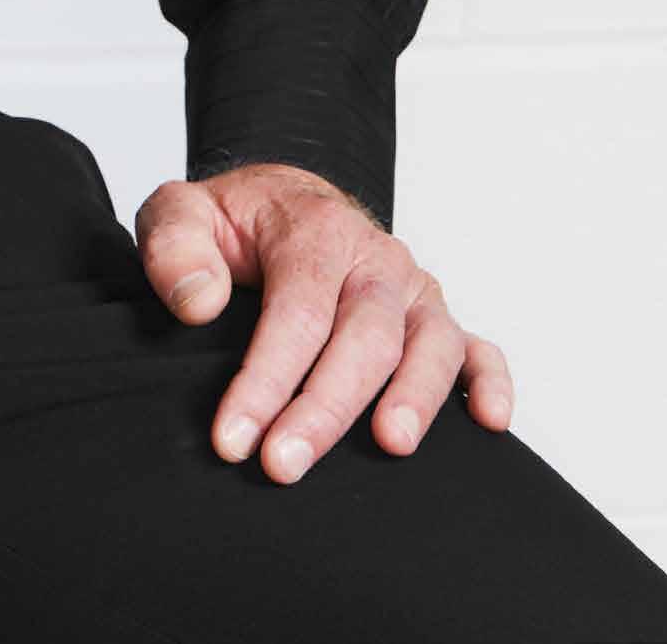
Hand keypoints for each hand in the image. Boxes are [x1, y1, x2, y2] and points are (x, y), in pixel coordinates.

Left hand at [136, 160, 514, 483]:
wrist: (284, 201)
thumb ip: (174, 247)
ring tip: (390, 444)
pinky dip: (491, 381)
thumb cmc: (233, 222)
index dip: (265, 378)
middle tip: (283, 464)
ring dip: (415, 395)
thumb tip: (198, 303)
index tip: (233, 438)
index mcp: (314, 230)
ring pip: (430, 343)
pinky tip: (489, 423)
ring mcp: (412, 290)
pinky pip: (479, 347)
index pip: (296, 310)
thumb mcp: (181, 213)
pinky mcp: (436, 318)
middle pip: (363, 336)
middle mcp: (374, 259)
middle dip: (324, 407)